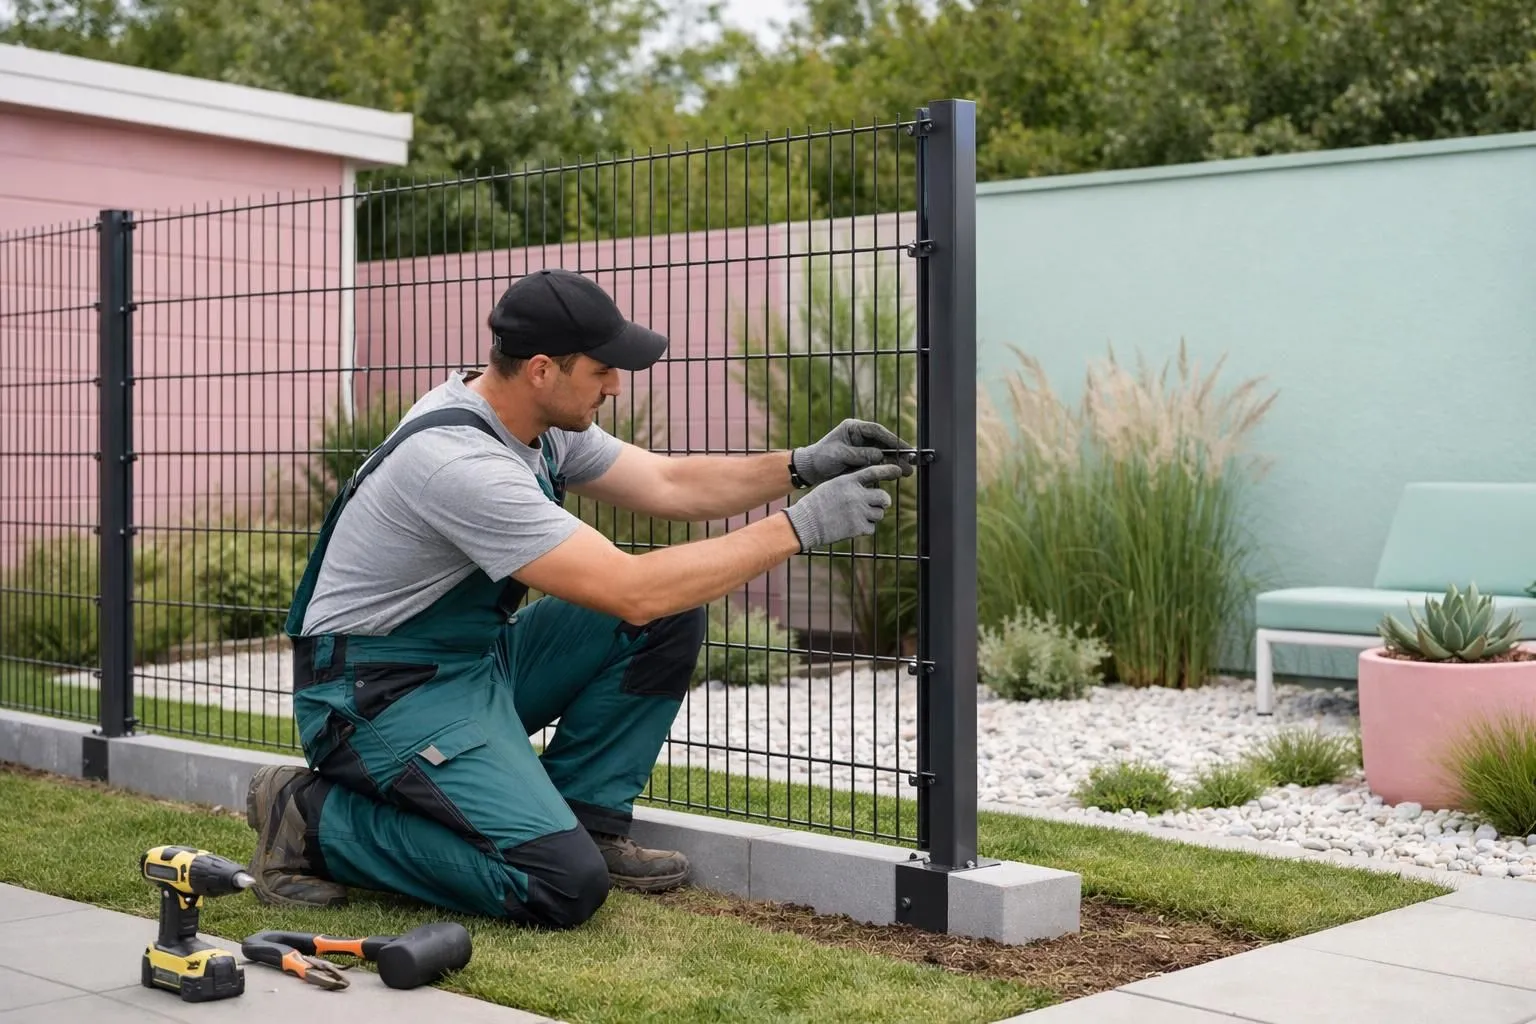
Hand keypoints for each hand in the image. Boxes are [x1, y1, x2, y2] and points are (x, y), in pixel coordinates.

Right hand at [781, 464, 902, 551]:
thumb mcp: (833, 486)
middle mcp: (856, 495)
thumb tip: (870, 488)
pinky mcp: (858, 528)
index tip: (898, 470)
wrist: (806, 523)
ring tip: (857, 516)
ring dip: (872, 516)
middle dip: (883, 502)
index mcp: (848, 481)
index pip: (874, 472)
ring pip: (879, 514)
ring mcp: (859, 512)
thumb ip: (852, 485)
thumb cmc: (817, 503)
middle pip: (884, 498)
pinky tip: (851, 526)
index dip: (888, 470)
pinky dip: (865, 528)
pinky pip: (871, 528)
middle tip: (877, 504)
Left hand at [791, 418, 914, 486]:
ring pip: (883, 454)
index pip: (877, 431)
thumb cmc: (821, 458)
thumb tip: (880, 455)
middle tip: (911, 462)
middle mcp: (860, 437)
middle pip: (884, 442)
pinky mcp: (862, 460)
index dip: (892, 439)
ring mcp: (862, 449)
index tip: (904, 447)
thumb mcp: (839, 455)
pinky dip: (887, 469)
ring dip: (895, 462)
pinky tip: (896, 475)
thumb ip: (859, 454)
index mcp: (853, 428)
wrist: (810, 470)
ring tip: (907, 472)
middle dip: (898, 453)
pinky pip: (878, 464)